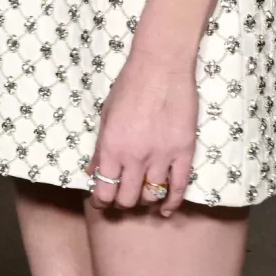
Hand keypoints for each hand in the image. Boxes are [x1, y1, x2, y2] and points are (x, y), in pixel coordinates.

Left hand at [87, 48, 195, 215]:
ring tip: (144, 196)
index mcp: (112, 148)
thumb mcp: (106, 116)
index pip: (104, 191)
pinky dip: (172, 202)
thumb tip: (91, 172)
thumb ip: (100, 148)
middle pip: (127, 199)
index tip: (103, 202)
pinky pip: (179, 186)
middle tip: (123, 197)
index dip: (102, 202)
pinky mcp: (183, 151)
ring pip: (152, 196)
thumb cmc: (129, 86)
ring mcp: (161, 156)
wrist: (161, 66)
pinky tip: (167, 209)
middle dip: (123, 203)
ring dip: (146, 200)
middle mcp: (135, 157)